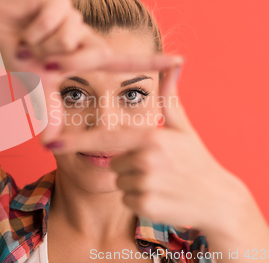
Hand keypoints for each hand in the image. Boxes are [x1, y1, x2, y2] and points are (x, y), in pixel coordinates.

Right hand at [0, 0, 184, 140]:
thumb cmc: (16, 61)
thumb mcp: (35, 89)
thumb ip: (48, 111)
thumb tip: (50, 144)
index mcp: (84, 57)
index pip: (123, 63)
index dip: (151, 63)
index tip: (181, 61)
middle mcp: (84, 37)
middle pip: (93, 55)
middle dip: (61, 64)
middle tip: (33, 60)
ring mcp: (73, 18)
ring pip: (71, 38)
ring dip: (42, 47)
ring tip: (28, 43)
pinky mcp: (58, 0)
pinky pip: (55, 18)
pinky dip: (35, 30)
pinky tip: (25, 30)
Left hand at [47, 65, 252, 231]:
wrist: (219, 201)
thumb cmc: (197, 160)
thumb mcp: (182, 127)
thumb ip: (169, 96)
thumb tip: (174, 63)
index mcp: (149, 136)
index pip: (104, 138)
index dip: (75, 140)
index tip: (49, 143)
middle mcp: (144, 159)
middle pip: (112, 162)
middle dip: (127, 164)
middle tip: (156, 167)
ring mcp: (144, 184)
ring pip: (118, 182)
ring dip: (133, 182)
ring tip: (161, 181)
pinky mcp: (145, 206)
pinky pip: (126, 200)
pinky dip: (139, 199)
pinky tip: (161, 196)